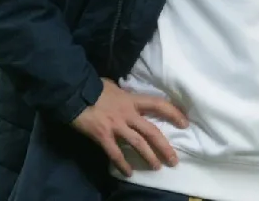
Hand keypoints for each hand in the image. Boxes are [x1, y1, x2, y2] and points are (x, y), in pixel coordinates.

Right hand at [72, 79, 188, 176]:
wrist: (74, 92)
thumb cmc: (93, 86)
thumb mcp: (113, 86)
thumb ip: (123, 94)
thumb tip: (125, 95)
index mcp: (132, 100)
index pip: (158, 105)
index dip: (173, 113)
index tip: (185, 123)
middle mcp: (128, 114)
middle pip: (152, 131)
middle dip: (165, 147)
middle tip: (174, 160)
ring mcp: (116, 126)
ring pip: (138, 144)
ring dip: (149, 157)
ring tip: (157, 167)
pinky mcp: (103, 136)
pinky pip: (116, 153)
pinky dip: (123, 164)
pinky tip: (129, 173)